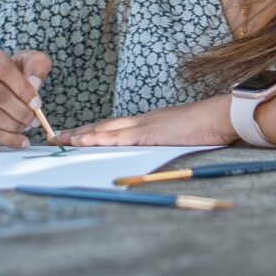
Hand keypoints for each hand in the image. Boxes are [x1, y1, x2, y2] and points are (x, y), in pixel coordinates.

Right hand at [0, 37, 51, 149]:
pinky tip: (16, 140)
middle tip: (33, 120)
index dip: (23, 88)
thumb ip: (36, 65)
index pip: (2, 68)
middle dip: (19, 110)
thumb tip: (34, 83)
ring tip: (25, 128)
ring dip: (11, 125)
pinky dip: (2, 138)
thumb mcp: (21, 63)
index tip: (36, 103)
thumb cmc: (0, 76)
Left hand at [60, 95, 237, 146]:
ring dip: (79, 136)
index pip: (112, 129)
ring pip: (103, 131)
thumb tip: (154, 159)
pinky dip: (96, 140)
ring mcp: (143, 126)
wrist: (222, 116)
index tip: (72, 137)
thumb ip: (165, 147)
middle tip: (53, 138)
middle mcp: (141, 122)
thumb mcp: (180, 141)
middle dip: (77, 133)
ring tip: (57, 140)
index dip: (91, 133)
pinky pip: (116, 137)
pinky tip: (80, 142)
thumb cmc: (207, 129)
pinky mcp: (148, 133)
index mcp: (147, 124)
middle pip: (102, 127)